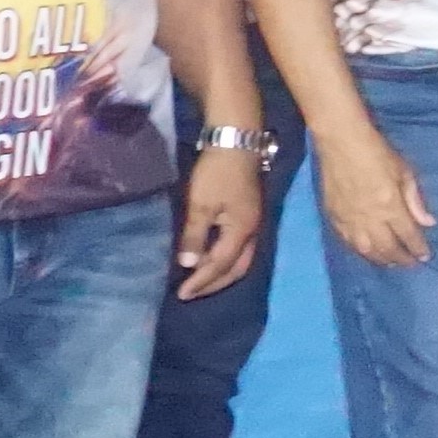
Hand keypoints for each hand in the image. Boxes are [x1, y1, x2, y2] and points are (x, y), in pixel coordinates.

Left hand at [175, 146, 266, 297]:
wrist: (237, 144)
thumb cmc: (217, 173)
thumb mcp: (201, 204)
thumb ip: (195, 235)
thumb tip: (188, 265)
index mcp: (241, 231)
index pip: (220, 265)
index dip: (201, 281)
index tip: (182, 294)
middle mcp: (253, 232)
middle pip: (237, 269)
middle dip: (215, 284)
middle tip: (192, 293)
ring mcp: (254, 224)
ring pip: (242, 260)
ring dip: (222, 274)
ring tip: (201, 281)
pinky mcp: (250, 216)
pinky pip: (242, 249)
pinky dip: (227, 261)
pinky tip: (213, 259)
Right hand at [314, 132, 433, 269]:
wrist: (341, 143)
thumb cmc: (377, 153)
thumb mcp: (404, 172)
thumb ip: (415, 200)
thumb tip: (428, 223)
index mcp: (390, 206)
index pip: (408, 235)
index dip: (418, 248)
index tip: (426, 256)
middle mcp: (370, 218)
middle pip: (387, 248)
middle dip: (400, 259)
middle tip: (410, 264)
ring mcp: (349, 220)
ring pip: (366, 250)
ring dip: (380, 260)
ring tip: (391, 264)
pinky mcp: (333, 217)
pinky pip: (347, 242)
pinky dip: (359, 251)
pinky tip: (366, 252)